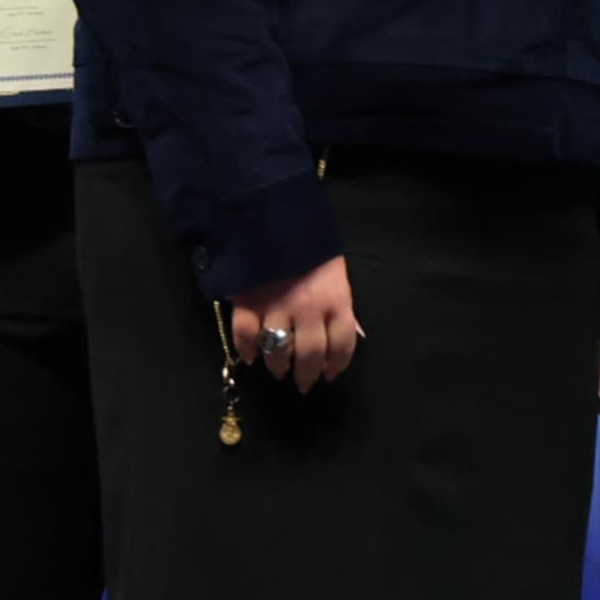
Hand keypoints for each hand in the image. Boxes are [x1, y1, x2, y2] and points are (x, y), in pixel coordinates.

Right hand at [233, 255, 359, 393]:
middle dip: (307, 374)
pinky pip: (246, 334)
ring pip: (278, 350)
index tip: (329, 374)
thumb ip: (341, 305)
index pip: (342, 344)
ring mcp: (277, 306)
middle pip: (310, 354)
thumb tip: (353, 334)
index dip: (337, 364)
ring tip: (279, 371)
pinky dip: (247, 349)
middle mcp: (309, 309)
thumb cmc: (312, 245)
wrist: (275, 215)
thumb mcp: (336, 273)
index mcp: (336, 300)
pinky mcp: (248, 301)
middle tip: (303, 383)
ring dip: (279, 366)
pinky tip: (251, 356)